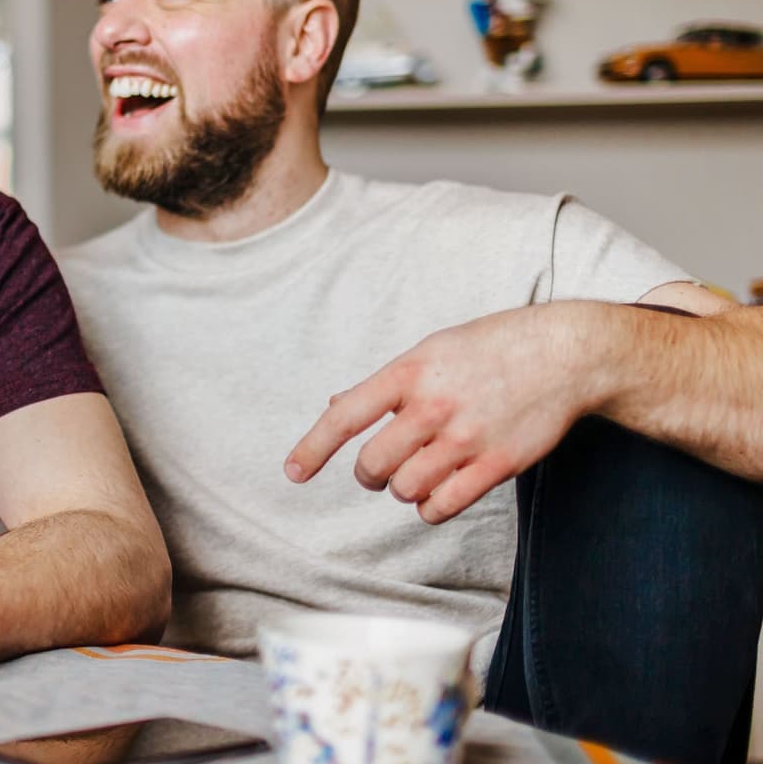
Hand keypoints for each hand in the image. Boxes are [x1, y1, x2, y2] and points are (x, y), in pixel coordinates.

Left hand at [285, 305, 603, 523]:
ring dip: (403, 490)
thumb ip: (387, 383)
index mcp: (410, 372)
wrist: (566, 354)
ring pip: (404, 489)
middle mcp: (433, 406)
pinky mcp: (497, 464)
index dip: (313, 447)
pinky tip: (439, 492)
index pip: (346, 415)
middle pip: (373, 464)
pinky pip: (442, 506)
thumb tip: (335, 405)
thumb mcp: (432, 350)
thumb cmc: (491, 349)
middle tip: (380, 469)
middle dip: (370, 474)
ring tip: (419, 472)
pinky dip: (431, 508)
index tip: (292, 472)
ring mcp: (466, 437)